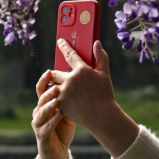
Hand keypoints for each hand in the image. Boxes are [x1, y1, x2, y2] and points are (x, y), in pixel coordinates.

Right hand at [32, 67, 75, 158]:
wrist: (58, 151)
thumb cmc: (63, 128)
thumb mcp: (68, 110)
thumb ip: (71, 98)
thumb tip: (82, 80)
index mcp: (45, 104)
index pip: (42, 88)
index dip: (45, 79)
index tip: (51, 71)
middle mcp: (39, 112)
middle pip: (40, 98)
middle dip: (47, 91)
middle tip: (56, 85)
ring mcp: (38, 124)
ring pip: (41, 111)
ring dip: (49, 105)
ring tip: (57, 99)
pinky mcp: (41, 136)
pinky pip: (45, 127)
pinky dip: (52, 121)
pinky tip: (59, 116)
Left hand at [48, 39, 138, 158]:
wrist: (102, 117)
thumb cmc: (105, 95)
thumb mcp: (105, 75)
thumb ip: (101, 57)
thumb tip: (97, 43)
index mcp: (82, 70)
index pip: (69, 54)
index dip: (64, 46)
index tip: (60, 41)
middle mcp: (70, 80)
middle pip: (55, 72)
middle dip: (55, 74)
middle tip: (55, 74)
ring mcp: (64, 93)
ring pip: (52, 85)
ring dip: (53, 86)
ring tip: (56, 88)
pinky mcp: (60, 104)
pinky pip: (53, 97)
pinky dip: (54, 97)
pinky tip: (58, 99)